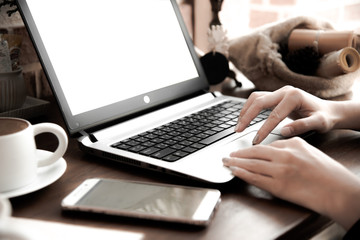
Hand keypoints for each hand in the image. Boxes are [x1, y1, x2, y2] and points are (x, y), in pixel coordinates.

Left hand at [223, 137, 359, 229]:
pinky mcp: (279, 187)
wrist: (338, 191)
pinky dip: (243, 174)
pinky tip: (235, 172)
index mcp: (293, 144)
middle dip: (238, 153)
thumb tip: (272, 149)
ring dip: (236, 163)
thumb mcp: (308, 151)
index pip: (266, 145)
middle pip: (255, 152)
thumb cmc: (326, 172)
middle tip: (227, 154)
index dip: (250, 148)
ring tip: (226, 162)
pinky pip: (256, 179)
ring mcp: (280, 171)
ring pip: (252, 165)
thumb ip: (290, 147)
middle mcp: (285, 156)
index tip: (242, 150)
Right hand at [235, 86, 335, 143]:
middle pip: (259, 101)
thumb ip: (302, 126)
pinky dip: (249, 108)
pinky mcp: (276, 95)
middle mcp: (285, 91)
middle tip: (238, 130)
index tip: (255, 141)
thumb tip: (284, 131)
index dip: (263, 129)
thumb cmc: (325, 117)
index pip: (274, 115)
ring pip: (255, 97)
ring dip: (245, 111)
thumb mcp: (319, 123)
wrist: (329, 110)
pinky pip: (258, 99)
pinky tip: (245, 118)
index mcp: (294, 96)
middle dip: (247, 117)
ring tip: (238, 125)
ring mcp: (279, 91)